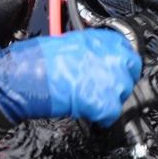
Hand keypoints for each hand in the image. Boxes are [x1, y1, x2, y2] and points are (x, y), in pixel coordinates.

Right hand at [0, 29, 141, 126]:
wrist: (27, 75)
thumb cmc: (40, 60)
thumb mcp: (72, 43)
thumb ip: (92, 51)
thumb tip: (98, 60)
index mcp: (103, 41)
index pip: (129, 53)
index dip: (123, 66)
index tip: (118, 72)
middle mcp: (111, 58)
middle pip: (130, 74)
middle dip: (119, 83)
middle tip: (104, 89)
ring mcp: (110, 80)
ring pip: (122, 95)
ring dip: (109, 100)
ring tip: (92, 101)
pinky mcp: (103, 102)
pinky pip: (112, 114)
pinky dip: (102, 118)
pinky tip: (91, 114)